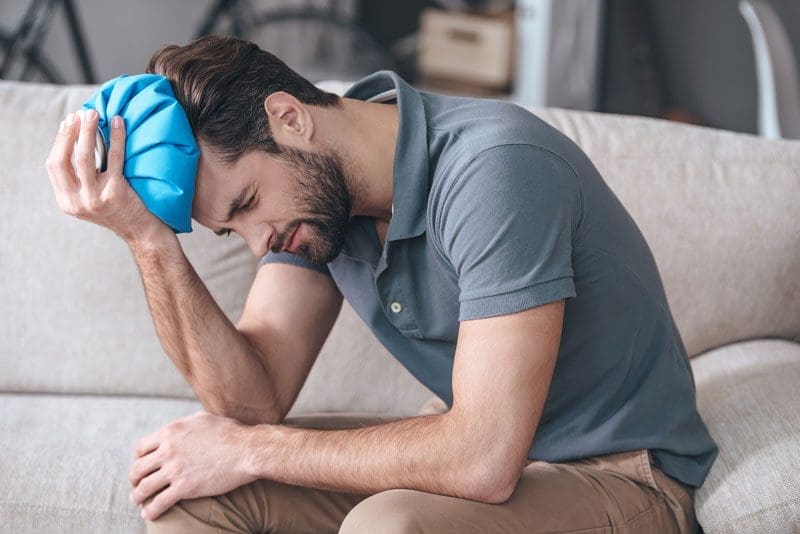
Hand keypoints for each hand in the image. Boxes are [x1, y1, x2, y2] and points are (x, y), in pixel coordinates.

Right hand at [44, 109, 169, 243]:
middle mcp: (76, 202)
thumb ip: (80, 178)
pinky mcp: (115, 193)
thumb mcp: (90, 198)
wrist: (142, 231)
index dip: (59, 142)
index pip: (53, 166)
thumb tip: (76, 138)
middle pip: (63, 159)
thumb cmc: (119, 209)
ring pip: (83, 157)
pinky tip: (117, 123)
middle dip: (69, 133)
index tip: (66, 123)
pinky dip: (116, 137)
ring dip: (87, 131)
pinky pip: (114, 158)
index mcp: (67, 201)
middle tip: (79, 113)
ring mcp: (94, 198)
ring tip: (93, 113)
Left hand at [128, 410, 257, 520]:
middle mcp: (168, 450)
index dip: (138, 458)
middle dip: (134, 479)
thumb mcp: (202, 419)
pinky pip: (159, 502)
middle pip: (138, 468)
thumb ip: (185, 424)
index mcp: (171, 432)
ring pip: (144, 487)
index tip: (142, 465)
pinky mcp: (185, 487)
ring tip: (138, 501)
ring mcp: (175, 469)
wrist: (246, 450)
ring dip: (137, 496)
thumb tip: (180, 428)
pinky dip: (151, 510)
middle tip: (137, 485)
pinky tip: (149, 514)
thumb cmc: (230, 432)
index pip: (141, 447)